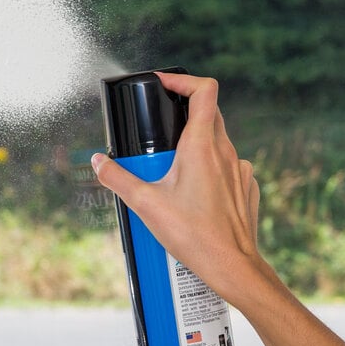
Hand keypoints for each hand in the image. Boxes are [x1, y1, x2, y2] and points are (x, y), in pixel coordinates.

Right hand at [92, 72, 260, 306]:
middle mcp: (226, 151)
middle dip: (181, 119)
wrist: (233, 266)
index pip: (203, 90)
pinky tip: (197, 195)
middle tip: (160, 142)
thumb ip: (118, 179)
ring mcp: (240, 169)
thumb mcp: (146, 205)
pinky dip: (211, 170)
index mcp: (202, 146)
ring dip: (195, 148)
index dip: (182, 79)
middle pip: (207, 114)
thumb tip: (98, 162)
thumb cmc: (193, 236)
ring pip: (217, 142)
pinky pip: (228, 166)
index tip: (163, 85)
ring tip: (174, 176)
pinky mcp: (246, 187)